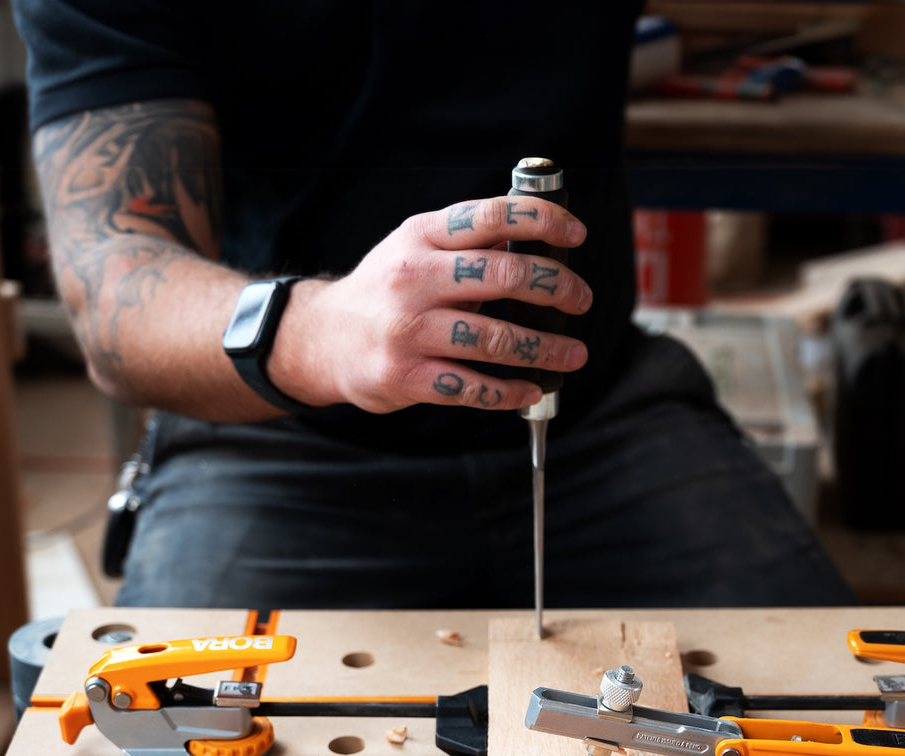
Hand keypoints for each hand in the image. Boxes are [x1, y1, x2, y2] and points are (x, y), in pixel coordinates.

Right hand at [273, 196, 591, 413]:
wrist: (322, 339)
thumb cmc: (385, 291)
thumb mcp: (415, 249)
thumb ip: (467, 245)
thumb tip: (539, 244)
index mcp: (423, 237)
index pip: (493, 215)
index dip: (544, 221)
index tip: (576, 234)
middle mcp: (415, 278)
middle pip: (504, 275)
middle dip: (557, 287)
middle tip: (581, 300)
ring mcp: (409, 330)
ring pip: (496, 338)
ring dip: (546, 349)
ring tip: (573, 354)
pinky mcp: (407, 376)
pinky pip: (472, 387)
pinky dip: (510, 391)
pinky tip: (532, 389)